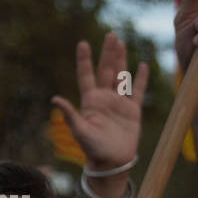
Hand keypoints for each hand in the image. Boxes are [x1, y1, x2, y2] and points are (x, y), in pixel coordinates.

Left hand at [51, 33, 147, 170]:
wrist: (112, 163)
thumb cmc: (93, 149)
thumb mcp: (80, 131)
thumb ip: (69, 114)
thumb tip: (54, 99)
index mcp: (90, 102)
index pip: (86, 76)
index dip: (84, 60)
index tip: (83, 43)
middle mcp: (104, 99)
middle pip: (106, 70)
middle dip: (108, 53)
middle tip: (110, 34)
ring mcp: (119, 103)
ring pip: (120, 76)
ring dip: (121, 60)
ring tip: (121, 43)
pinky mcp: (132, 111)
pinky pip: (137, 91)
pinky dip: (140, 78)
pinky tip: (142, 65)